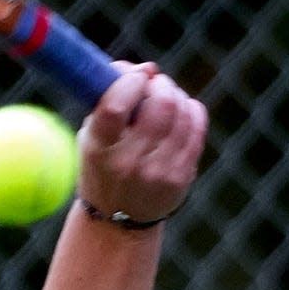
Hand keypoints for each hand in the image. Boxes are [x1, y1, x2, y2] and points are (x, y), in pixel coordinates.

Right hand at [77, 63, 206, 224]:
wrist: (118, 221)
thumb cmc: (103, 164)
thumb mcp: (92, 136)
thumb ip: (109, 98)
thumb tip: (146, 68)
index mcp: (99, 149)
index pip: (115, 106)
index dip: (130, 81)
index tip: (135, 76)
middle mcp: (128, 163)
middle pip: (160, 105)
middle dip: (160, 84)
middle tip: (154, 83)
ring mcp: (158, 171)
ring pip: (182, 112)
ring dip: (176, 94)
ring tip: (166, 96)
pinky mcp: (181, 176)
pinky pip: (196, 127)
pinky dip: (190, 109)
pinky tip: (181, 111)